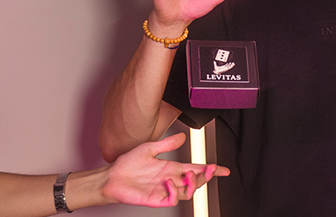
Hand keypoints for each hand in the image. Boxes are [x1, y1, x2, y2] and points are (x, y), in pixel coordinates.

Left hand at [103, 133, 229, 207]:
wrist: (112, 177)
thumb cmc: (128, 164)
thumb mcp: (150, 148)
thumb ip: (167, 144)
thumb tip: (182, 136)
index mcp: (171, 168)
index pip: (195, 169)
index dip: (210, 170)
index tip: (223, 170)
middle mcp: (171, 179)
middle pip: (196, 181)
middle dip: (206, 176)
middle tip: (210, 169)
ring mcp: (165, 190)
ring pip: (189, 191)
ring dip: (193, 183)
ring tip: (190, 174)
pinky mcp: (157, 199)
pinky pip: (173, 198)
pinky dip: (175, 190)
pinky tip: (169, 181)